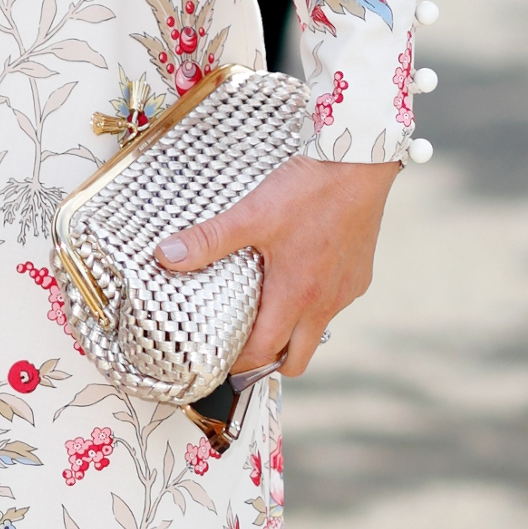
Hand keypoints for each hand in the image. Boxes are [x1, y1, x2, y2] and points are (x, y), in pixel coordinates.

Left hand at [158, 154, 400, 379]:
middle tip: (244, 347)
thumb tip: (167, 255)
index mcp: (296, 296)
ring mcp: (346, 291)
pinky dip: (314, 304)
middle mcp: (325, 303)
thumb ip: (209, 239)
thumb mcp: (251, 214)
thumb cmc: (311, 190)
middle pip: (296, 360)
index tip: (220, 363)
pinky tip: (297, 277)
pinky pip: (335, 305)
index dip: (239, 364)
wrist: (360, 164)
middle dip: (268, 362)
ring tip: (266, 311)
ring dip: (292, 333)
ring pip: (316, 332)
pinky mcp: (360, 275)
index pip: (264, 352)